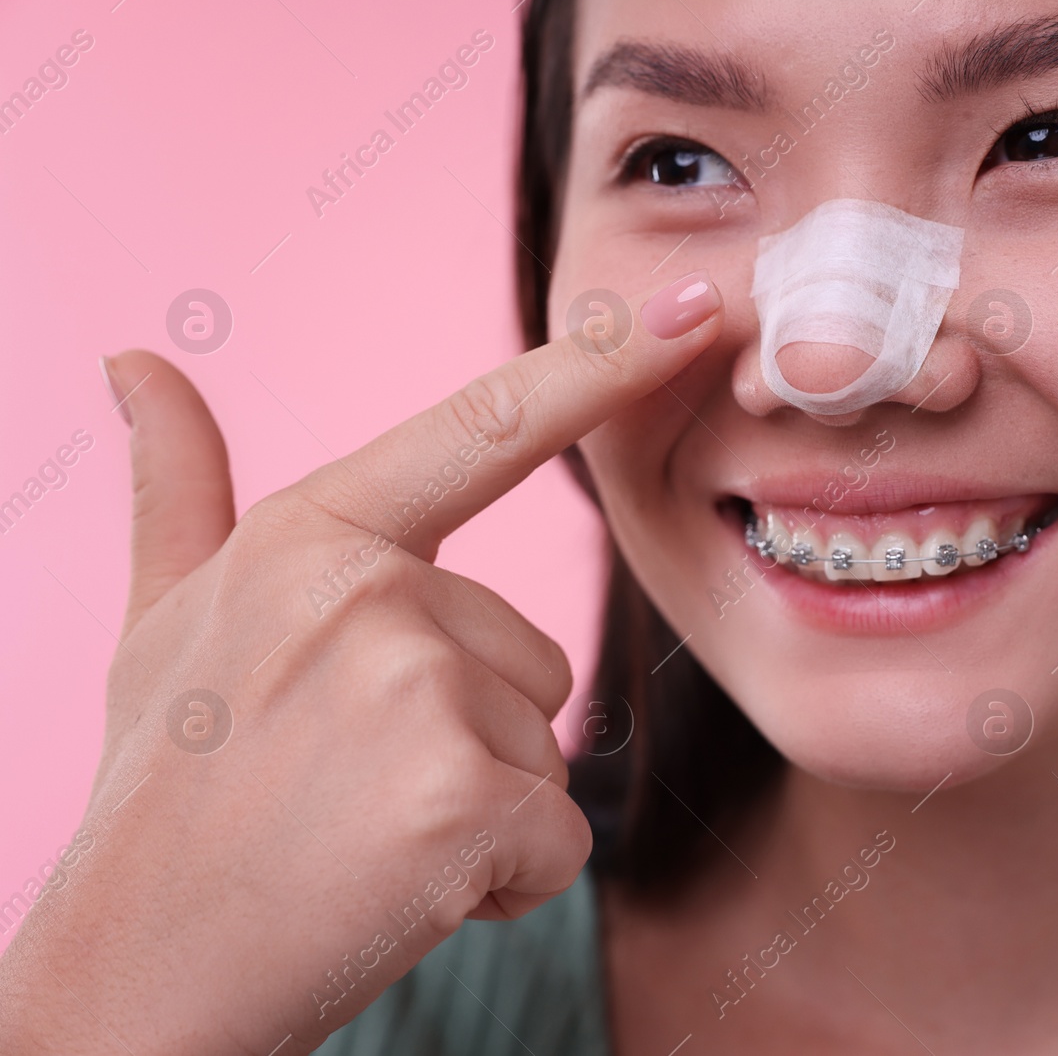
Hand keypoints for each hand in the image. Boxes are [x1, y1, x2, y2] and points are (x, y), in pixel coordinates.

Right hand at [0, 273, 722, 1053]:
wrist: (137, 972)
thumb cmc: (168, 792)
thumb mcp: (163, 626)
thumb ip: (181, 490)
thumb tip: (134, 359)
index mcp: (317, 534)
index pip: (489, 428)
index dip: (604, 360)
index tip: (704, 304)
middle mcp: (371, 591)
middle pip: (534, 654)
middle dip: (473, 734)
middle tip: (350, 786)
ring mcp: (415, 690)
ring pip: (548, 744)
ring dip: (485, 805)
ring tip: (365, 833)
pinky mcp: (462, 799)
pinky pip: (559, 836)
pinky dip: (504, 879)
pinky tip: (401, 888)